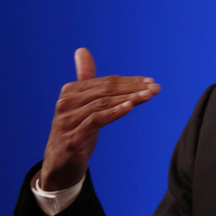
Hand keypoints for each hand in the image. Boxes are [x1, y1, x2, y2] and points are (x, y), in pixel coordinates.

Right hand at [38, 48, 159, 190]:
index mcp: (71, 92)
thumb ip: (85, 79)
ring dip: (128, 98)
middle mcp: (66, 103)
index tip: (151, 82)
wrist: (60, 166)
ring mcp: (67, 120)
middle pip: (106, 90)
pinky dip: (113, 112)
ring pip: (102, 104)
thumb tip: (82, 50)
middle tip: (155, 88)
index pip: (106, 82)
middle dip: (133, 88)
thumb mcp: (83, 105)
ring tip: (148, 96)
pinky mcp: (72, 138)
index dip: (130, 81)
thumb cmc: (76, 131)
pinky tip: (130, 107)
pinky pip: (95, 121)